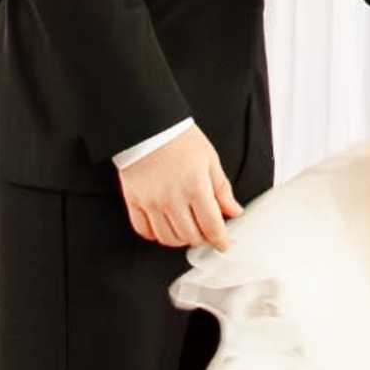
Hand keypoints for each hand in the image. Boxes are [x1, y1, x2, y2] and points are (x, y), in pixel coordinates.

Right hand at [120, 124, 239, 251]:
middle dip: (203, 239)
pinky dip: (155, 235)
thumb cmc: (180, 139)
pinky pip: (144, 231)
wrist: (148, 125)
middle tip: (206, 233)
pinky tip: (164, 227)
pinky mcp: (134, 201)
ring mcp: (151, 202)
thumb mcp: (210, 159)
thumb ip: (222, 189)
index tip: (224, 244)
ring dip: (180, 239)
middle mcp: (173, 199)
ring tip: (187, 230)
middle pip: (190, 236)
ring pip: (168, 238)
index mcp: (195, 187)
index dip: (221, 240)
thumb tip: (234, 211)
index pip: (212, 226)